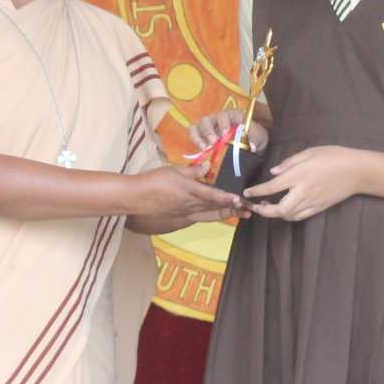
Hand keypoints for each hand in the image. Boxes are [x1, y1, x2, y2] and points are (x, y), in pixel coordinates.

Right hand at [126, 162, 240, 224]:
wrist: (136, 198)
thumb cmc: (152, 181)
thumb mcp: (173, 170)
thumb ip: (192, 170)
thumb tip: (208, 165)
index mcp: (189, 190)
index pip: (212, 195)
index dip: (226, 198)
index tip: (239, 200)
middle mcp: (190, 204)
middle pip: (215, 208)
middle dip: (232, 210)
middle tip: (247, 211)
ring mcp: (185, 213)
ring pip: (208, 214)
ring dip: (224, 214)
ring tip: (237, 215)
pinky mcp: (179, 218)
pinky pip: (199, 217)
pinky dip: (210, 216)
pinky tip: (215, 215)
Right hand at [189, 108, 269, 155]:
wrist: (251, 144)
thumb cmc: (253, 137)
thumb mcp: (258, 137)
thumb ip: (255, 139)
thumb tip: (251, 146)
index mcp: (233, 115)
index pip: (226, 114)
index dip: (224, 123)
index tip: (225, 134)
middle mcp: (219, 118)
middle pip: (209, 119)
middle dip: (209, 131)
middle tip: (213, 142)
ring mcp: (210, 125)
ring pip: (199, 125)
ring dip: (200, 136)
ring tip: (205, 147)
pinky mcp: (204, 134)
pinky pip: (194, 133)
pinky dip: (195, 139)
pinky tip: (201, 149)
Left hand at [246, 145, 371, 221]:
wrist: (357, 171)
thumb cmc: (334, 156)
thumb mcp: (310, 152)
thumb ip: (289, 162)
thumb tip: (273, 172)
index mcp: (298, 175)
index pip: (272, 187)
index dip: (257, 191)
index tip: (247, 192)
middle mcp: (303, 191)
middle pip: (279, 210)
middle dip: (264, 211)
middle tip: (256, 206)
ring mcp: (312, 202)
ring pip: (289, 216)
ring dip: (276, 214)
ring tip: (269, 206)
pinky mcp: (319, 207)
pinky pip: (300, 216)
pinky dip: (289, 216)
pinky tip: (286, 209)